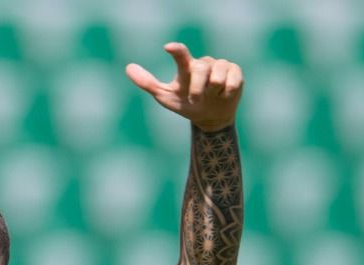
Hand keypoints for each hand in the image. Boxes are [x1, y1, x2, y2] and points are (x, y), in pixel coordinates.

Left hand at [126, 43, 242, 131]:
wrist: (209, 117)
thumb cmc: (185, 104)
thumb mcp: (164, 96)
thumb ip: (147, 82)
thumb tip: (128, 67)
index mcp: (187, 67)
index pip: (181, 54)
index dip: (176, 50)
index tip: (168, 48)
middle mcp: (204, 63)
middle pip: (199, 69)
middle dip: (196, 88)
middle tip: (194, 99)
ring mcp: (221, 65)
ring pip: (217, 77)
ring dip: (212, 92)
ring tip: (211, 95)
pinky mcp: (236, 72)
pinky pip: (231, 81)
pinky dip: (226, 93)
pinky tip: (224, 94)